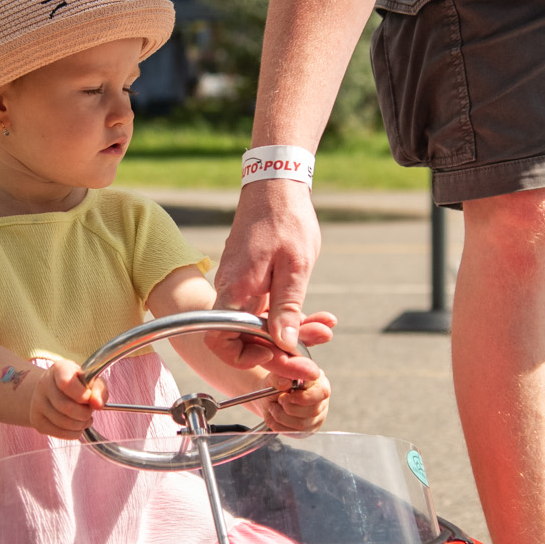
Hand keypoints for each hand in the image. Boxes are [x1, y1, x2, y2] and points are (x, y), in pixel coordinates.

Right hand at [28, 358, 106, 439]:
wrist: (55, 391)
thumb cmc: (78, 385)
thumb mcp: (92, 381)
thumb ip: (98, 390)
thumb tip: (98, 404)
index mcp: (59, 369)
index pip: (66, 383)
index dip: (81, 394)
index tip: (88, 398)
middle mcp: (44, 383)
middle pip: (65, 406)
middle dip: (84, 413)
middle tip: (90, 412)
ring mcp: (37, 402)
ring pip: (62, 422)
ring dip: (80, 425)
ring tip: (85, 419)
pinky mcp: (36, 420)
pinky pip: (58, 433)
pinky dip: (73, 433)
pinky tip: (77, 426)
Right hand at [212, 178, 321, 352]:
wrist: (277, 184)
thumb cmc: (287, 220)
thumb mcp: (295, 267)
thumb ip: (287, 308)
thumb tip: (284, 345)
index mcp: (236, 288)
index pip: (220, 340)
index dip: (244, 357)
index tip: (275, 356)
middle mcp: (231, 290)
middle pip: (245, 338)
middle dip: (281, 351)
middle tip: (312, 359)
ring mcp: (239, 284)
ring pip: (259, 324)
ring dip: (290, 333)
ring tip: (324, 330)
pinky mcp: (250, 279)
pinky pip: (264, 308)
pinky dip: (288, 315)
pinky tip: (316, 318)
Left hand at [255, 355, 330, 432]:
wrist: (270, 397)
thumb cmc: (276, 384)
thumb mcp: (274, 377)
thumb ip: (278, 378)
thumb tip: (285, 383)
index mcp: (318, 382)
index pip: (322, 392)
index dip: (304, 397)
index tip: (287, 396)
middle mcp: (321, 401)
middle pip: (312, 411)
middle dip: (289, 407)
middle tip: (279, 400)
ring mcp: (317, 417)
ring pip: (302, 424)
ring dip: (281, 416)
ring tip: (273, 407)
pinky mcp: (308, 430)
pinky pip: (294, 432)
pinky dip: (279, 426)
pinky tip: (274, 416)